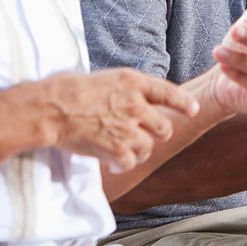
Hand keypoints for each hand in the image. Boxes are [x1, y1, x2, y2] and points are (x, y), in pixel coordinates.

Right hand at [43, 68, 199, 173]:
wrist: (53, 107)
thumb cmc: (71, 90)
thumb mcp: (107, 79)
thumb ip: (127, 90)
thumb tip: (136, 99)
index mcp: (134, 82)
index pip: (169, 93)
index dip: (183, 103)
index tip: (193, 110)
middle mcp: (136, 104)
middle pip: (163, 125)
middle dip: (159, 133)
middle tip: (149, 137)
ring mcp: (128, 127)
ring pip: (148, 146)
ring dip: (140, 152)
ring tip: (127, 153)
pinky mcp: (116, 147)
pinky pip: (131, 162)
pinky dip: (124, 166)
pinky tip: (115, 165)